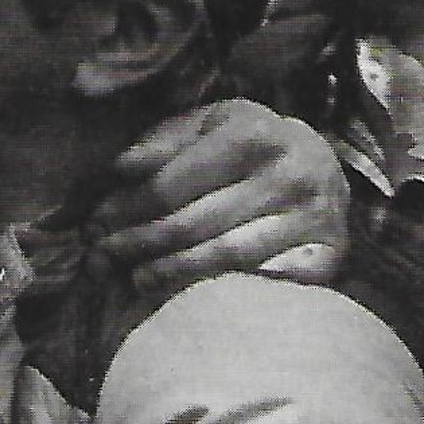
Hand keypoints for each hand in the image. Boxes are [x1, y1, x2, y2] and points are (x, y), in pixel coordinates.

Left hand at [89, 99, 348, 293]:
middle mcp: (288, 173)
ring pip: (227, 256)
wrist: (320, 161)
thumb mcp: (204, 126)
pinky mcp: (330, 252)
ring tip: (138, 279)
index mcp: (251, 133)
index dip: (125, 209)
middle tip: (103, 259)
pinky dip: (227, 289)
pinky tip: (193, 297)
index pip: (170, 185)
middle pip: (193, 223)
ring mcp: (315, 216)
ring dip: (174, 273)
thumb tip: (122, 168)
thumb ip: (161, 142)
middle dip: (139, 243)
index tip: (94, 226)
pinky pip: (268, 280)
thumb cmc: (244, 144)